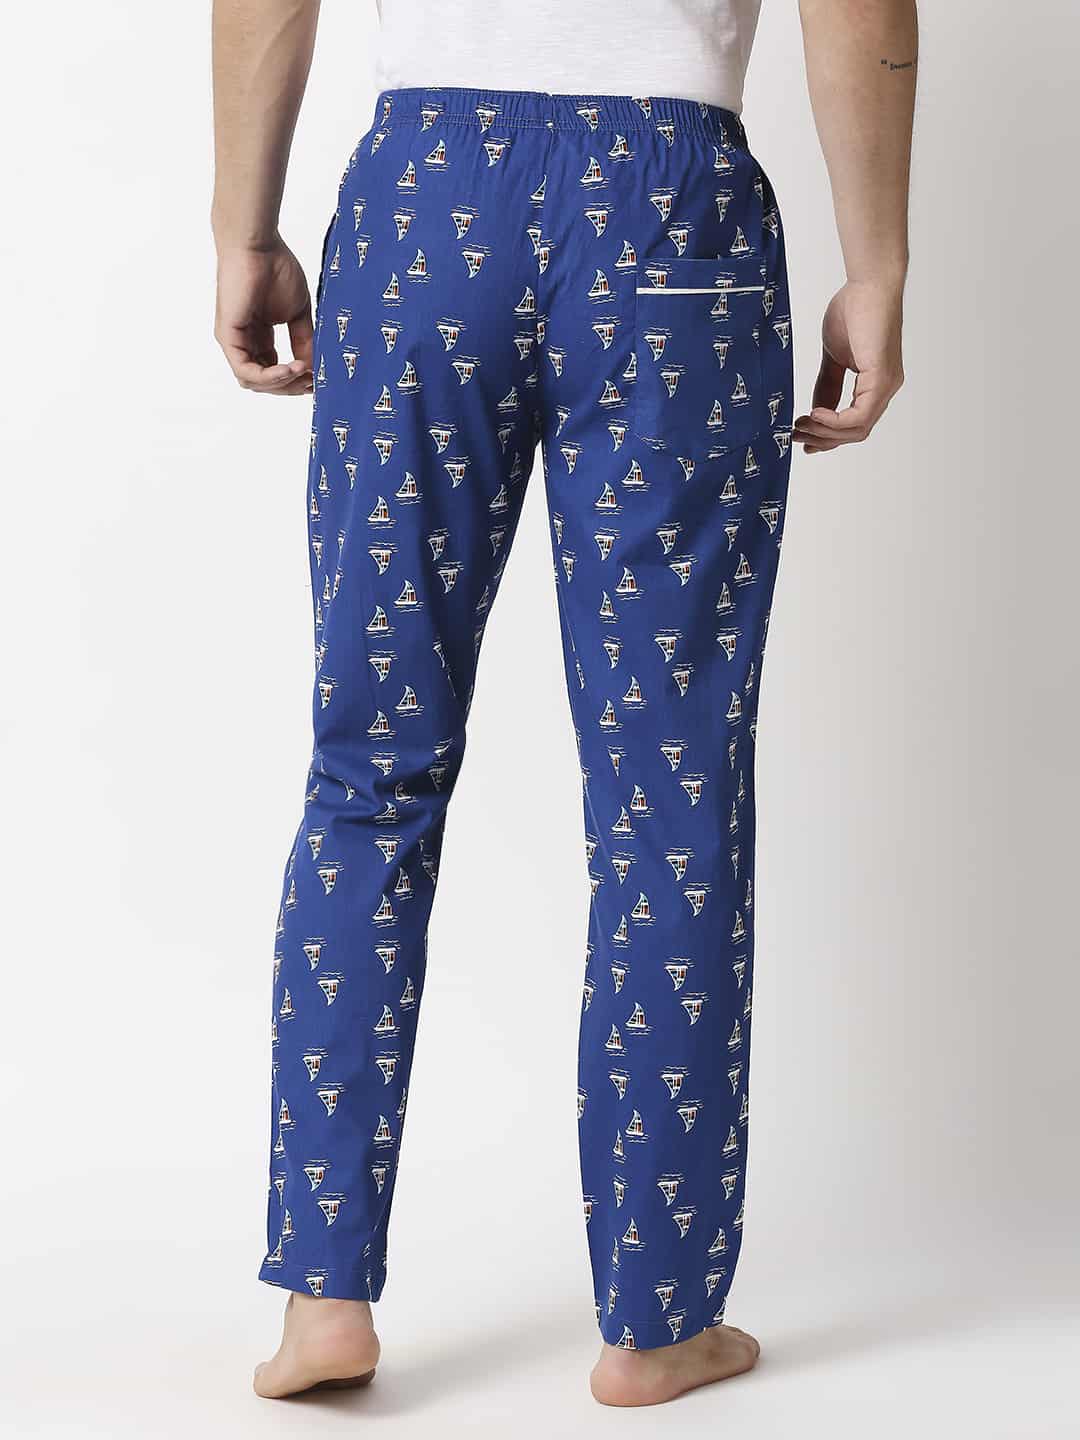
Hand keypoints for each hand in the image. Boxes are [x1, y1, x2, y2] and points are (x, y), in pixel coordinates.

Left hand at [214, 239, 313, 394]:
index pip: (274, 372)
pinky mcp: (228, 337)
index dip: (295, 380)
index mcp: (259, 336)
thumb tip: (313, 367)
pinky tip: (292, 368)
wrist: (258, 245)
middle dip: (291, 387)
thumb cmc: (275, 268)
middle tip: (313, 382)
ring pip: (254, 382)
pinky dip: (270, 376)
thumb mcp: (298, 313)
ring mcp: (233, 341)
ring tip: (303, 372)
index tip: (317, 379)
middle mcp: (244, 342)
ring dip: (282, 384)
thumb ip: (304, 340)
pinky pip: (246, 371)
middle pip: (264, 383)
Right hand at [793, 279, 904, 452]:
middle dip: (823, 439)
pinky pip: (859, 416)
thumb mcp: (834, 357)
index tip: (801, 437)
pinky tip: (814, 413)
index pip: (854, 423)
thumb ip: (827, 385)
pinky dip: (834, 421)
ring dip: (825, 432)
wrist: (869, 284)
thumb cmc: (854, 310)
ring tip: (800, 425)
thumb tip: (815, 411)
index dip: (827, 435)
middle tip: (795, 436)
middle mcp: (885, 389)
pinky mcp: (882, 378)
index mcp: (875, 384)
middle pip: (856, 432)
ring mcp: (886, 385)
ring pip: (857, 429)